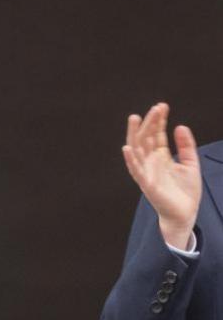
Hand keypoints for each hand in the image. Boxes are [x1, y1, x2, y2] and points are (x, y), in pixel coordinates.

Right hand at [122, 103, 201, 249]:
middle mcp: (150, 161)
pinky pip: (136, 170)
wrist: (185, 213)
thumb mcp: (190, 164)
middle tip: (155, 108)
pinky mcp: (146, 183)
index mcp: (160, 156)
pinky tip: (128, 148)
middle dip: (149, 122)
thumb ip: (186, 146)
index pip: (157, 134)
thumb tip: (181, 126)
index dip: (159, 120)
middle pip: (146, 137)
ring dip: (135, 133)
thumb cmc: (185, 191)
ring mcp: (147, 171)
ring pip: (137, 149)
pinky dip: (131, 159)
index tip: (162, 106)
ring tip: (135, 118)